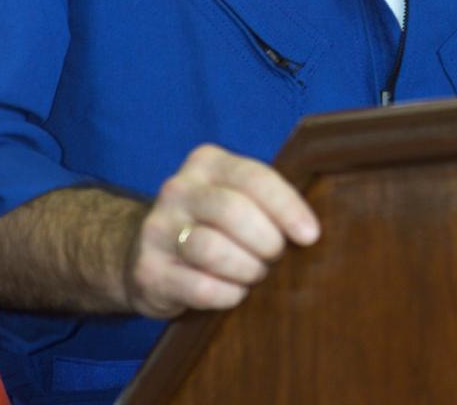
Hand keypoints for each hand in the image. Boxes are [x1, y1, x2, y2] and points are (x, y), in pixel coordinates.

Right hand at [125, 144, 319, 318]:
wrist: (145, 251)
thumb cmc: (210, 223)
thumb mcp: (233, 195)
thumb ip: (264, 199)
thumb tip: (311, 228)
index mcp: (206, 162)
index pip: (254, 177)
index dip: (287, 207)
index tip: (310, 235)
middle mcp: (178, 189)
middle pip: (234, 212)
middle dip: (266, 242)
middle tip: (275, 258)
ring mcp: (158, 229)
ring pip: (213, 250)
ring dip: (247, 270)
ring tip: (254, 274)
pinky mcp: (148, 270)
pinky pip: (200, 287)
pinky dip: (228, 295)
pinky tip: (234, 292)